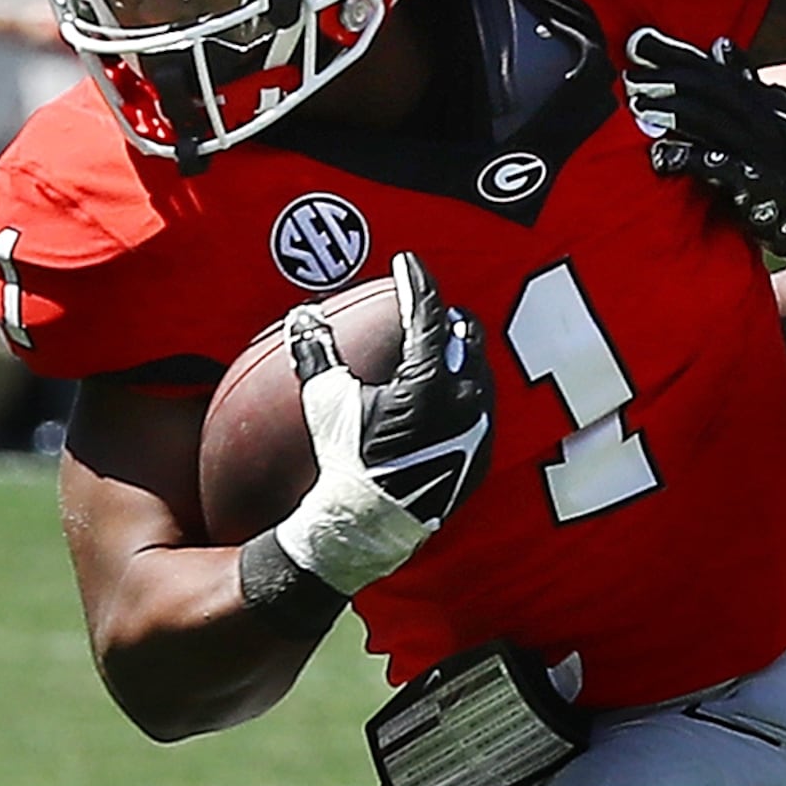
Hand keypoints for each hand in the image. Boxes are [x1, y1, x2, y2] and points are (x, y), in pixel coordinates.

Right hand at [273, 253, 495, 592]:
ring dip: (462, 352)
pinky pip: (483, 405)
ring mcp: (480, 426)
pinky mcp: (484, 451)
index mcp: (429, 380)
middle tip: (429, 307)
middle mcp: (465, 398)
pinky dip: (468, 388)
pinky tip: (452, 391)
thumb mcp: (327, 403)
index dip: (416, 281)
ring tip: (442, 345)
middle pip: (467, 336)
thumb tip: (302, 316)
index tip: (406, 262)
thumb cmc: (347, 462)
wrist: (373, 523)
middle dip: (448, 315)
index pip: (427, 314)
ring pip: (481, 369)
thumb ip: (316, 353)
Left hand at [624, 28, 785, 265]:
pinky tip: (660, 155)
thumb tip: (720, 44)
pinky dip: (689, 157)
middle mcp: (765, 120)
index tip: (637, 40)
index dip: (675, 53)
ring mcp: (762, 152)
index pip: (714, 68)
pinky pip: (719, 167)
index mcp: (764, 100)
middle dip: (668, 79)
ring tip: (637, 106)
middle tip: (630, 76)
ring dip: (671, 112)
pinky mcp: (757, 188)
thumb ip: (745, 84)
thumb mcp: (774, 118)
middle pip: (711, 89)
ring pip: (712, 122)